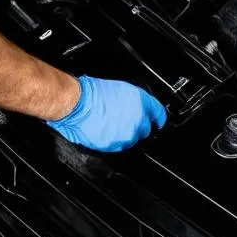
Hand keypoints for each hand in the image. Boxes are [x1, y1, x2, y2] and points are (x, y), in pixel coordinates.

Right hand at [46, 76, 166, 151]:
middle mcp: (138, 119)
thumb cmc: (92, 93)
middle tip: (125, 121)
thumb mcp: (120, 89)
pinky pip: (120, 146)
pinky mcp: (116, 146)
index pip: (159, 113)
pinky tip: (106, 131)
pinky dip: (115, 142)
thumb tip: (137, 108)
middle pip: (146, 129)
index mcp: (140, 101)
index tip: (158, 121)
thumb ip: (134, 102)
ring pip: (133, 140)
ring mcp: (128, 134)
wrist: (77, 105)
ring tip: (111, 125)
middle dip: (138, 127)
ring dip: (125, 135)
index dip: (159, 118)